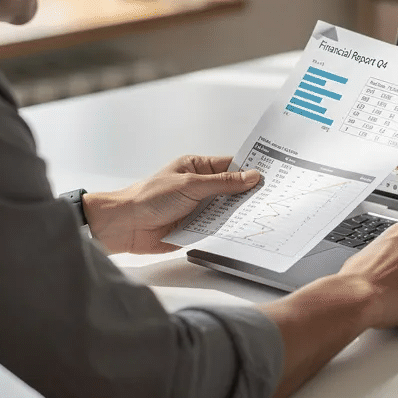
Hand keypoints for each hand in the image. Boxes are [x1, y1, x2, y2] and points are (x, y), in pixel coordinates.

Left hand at [84, 155, 260, 253]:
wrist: (125, 226)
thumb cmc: (148, 197)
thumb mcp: (190, 185)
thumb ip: (223, 183)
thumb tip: (251, 176)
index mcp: (197, 167)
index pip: (230, 166)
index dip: (250, 170)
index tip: (272, 175)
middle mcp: (199, 187)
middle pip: (232, 190)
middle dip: (248, 195)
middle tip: (273, 198)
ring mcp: (198, 208)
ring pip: (227, 211)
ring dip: (239, 214)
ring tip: (263, 215)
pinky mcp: (195, 228)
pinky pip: (217, 228)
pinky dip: (227, 230)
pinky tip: (243, 231)